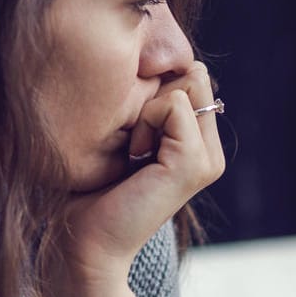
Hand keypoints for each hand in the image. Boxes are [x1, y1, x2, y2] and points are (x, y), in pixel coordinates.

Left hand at [57, 62, 223, 287]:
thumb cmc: (89, 188)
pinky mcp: (196, 164)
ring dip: (146, 110)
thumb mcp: (124, 132)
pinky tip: (135, 157)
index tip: (130, 133)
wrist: (84, 239)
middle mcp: (211, 150)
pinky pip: (173, 103)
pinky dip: (145, 121)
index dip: (152, 88)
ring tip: (133, 152)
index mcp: (198, 143)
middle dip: (152, 95)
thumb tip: (150, 57)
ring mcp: (208, 158)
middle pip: (192, 73)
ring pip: (185, 83)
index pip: (190, 74)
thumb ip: (148, 100)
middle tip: (131, 142)